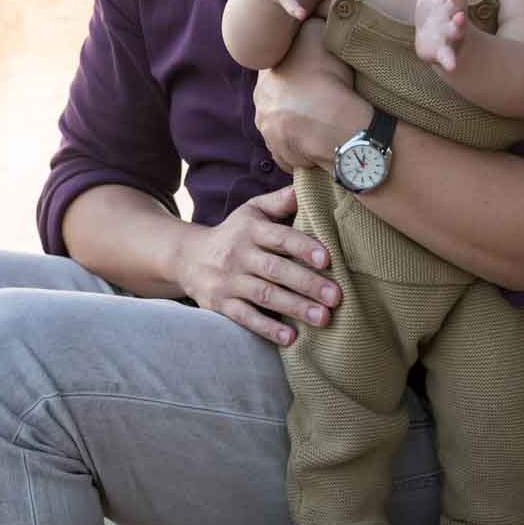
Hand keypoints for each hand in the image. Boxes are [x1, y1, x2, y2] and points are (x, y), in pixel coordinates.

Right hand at [173, 185, 339, 344]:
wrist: (187, 258)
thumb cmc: (234, 233)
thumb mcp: (252, 211)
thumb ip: (281, 201)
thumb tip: (310, 186)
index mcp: (250, 229)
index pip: (279, 237)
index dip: (302, 247)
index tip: (327, 259)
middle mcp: (238, 254)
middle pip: (275, 269)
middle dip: (307, 283)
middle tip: (336, 297)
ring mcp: (228, 281)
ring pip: (264, 295)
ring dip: (295, 307)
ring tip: (323, 318)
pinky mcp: (220, 304)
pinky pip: (245, 317)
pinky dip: (267, 328)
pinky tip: (291, 338)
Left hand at [255, 20, 362, 171]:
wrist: (337, 127)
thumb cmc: (328, 79)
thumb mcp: (318, 35)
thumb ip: (309, 24)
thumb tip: (308, 13)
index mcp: (265, 78)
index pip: (276, 68)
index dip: (295, 66)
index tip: (313, 69)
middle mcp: (261, 107)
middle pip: (277, 98)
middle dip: (293, 96)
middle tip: (319, 95)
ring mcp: (270, 135)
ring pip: (283, 124)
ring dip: (297, 122)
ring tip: (323, 119)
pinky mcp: (283, 157)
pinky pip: (292, 149)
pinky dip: (304, 145)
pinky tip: (320, 138)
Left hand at [414, 0, 468, 72]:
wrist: (434, 44)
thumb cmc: (434, 15)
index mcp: (448, 1)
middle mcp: (453, 16)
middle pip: (456, 4)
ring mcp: (450, 34)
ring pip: (457, 29)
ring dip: (459, 24)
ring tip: (459, 19)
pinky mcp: (444, 52)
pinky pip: (448, 56)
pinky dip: (450, 61)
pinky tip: (451, 66)